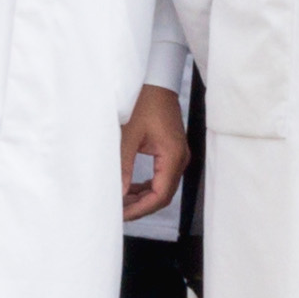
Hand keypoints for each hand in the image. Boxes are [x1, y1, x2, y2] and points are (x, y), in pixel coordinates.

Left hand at [122, 83, 188, 222]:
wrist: (156, 82)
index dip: (140, 209)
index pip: (160, 195)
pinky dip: (146, 187)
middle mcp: (179, 159)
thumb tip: (119, 193)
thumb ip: (124, 166)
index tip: (122, 214)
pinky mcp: (171, 152)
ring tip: (121, 203)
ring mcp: (177, 156)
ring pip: (162, 188)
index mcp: (172, 156)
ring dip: (143, 198)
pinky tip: (130, 189)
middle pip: (163, 195)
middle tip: (118, 213)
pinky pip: (161, 177)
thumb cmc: (144, 102)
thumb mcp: (128, 134)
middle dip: (140, 207)